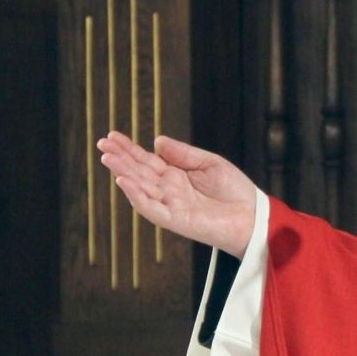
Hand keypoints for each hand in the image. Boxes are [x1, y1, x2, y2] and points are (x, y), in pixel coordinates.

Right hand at [97, 132, 257, 257]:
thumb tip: (156, 141)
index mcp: (176, 176)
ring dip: (123, 173)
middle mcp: (169, 190)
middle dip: (120, 158)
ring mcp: (170, 205)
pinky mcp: (176, 220)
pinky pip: (151, 208)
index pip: (146, 160)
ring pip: (140, 188)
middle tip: (102, 144)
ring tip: (108, 158)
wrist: (254, 217)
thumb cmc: (235, 192)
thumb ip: (183, 154)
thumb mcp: (209, 163)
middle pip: (139, 172)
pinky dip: (136, 196)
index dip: (129, 148)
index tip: (112, 135)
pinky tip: (123, 181)